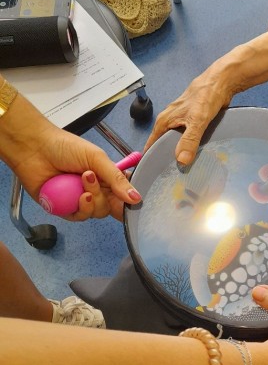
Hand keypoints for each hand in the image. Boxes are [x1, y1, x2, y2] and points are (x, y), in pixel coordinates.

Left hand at [1, 93, 140, 220]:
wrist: (34, 148)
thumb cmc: (64, 147)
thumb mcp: (97, 158)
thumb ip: (117, 178)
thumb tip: (137, 198)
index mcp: (106, 177)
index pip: (123, 196)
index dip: (128, 201)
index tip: (131, 201)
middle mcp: (95, 190)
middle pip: (111, 208)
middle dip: (103, 196)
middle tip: (91, 178)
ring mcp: (79, 200)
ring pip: (95, 214)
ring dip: (91, 201)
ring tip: (81, 182)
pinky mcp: (64, 209)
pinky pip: (78, 217)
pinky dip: (79, 209)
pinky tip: (75, 196)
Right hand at [144, 23, 267, 162]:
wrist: (221, 82)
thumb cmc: (206, 96)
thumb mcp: (197, 121)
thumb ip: (189, 140)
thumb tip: (181, 160)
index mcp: (164, 121)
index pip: (151, 145)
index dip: (150, 159)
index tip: (152, 174)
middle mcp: (169, 122)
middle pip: (164, 145)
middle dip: (167, 160)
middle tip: (173, 178)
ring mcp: (181, 122)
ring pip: (177, 142)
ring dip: (180, 154)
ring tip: (185, 171)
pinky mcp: (192, 122)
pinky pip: (188, 138)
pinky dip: (190, 147)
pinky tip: (197, 157)